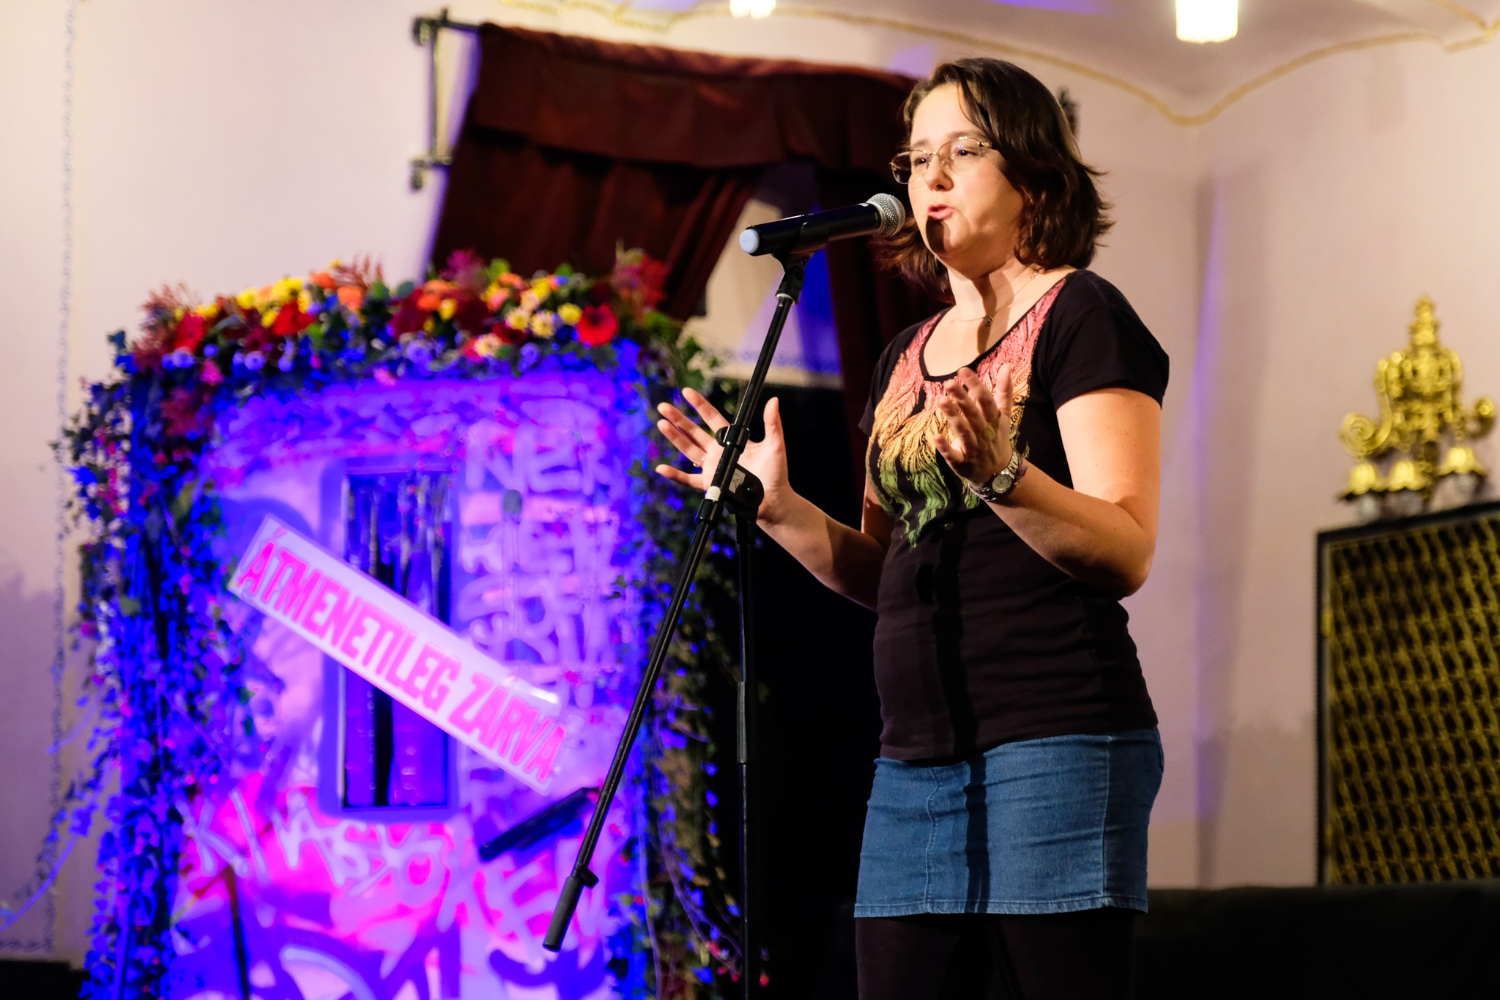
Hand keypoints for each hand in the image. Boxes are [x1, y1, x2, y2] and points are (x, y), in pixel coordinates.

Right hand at [655, 387, 792, 523]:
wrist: (774, 500)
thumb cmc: (777, 474)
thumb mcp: (775, 445)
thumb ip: (772, 423)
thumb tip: (773, 401)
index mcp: (732, 440)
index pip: (712, 418)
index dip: (699, 405)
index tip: (687, 392)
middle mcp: (718, 452)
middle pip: (694, 432)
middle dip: (678, 418)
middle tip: (664, 406)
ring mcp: (712, 467)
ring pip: (688, 450)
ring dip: (675, 438)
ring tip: (661, 424)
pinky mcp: (709, 484)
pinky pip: (688, 480)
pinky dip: (674, 475)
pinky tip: (662, 468)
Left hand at [933, 365, 1014, 484]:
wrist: (997, 472)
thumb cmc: (997, 438)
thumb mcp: (1003, 415)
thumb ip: (1004, 391)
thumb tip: (1006, 365)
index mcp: (994, 420)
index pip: (986, 401)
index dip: (976, 386)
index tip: (963, 371)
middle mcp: (985, 433)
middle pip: (974, 415)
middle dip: (962, 399)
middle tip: (949, 383)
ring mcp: (973, 448)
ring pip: (964, 432)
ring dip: (953, 417)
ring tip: (941, 401)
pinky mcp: (962, 462)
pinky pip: (954, 455)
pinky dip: (945, 448)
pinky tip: (936, 436)